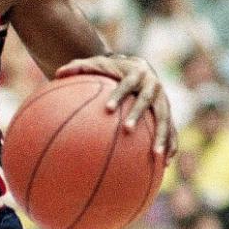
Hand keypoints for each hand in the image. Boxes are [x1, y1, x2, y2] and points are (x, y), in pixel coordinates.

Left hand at [55, 54, 176, 156]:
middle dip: (138, 115)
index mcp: (137, 73)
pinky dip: (170, 145)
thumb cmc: (112, 69)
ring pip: (165, 118)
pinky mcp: (167, 112)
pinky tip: (165, 165)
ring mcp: (163, 100)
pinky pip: (171, 130)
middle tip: (126, 130)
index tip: (107, 109)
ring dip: (162, 136)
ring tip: (156, 156)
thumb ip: (78, 67)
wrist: (138, 67)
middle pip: (147, 101)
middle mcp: (153, 85)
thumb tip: (57, 73)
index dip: (118, 95)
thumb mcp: (96, 64)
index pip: (127, 84)